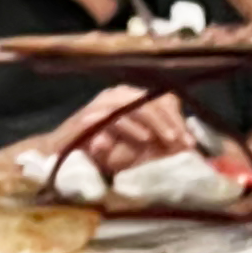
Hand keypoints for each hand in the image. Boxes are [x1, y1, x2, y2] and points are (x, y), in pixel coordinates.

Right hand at [52, 85, 192, 175]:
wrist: (61, 156)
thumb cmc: (102, 151)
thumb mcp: (137, 147)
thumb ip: (158, 141)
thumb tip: (188, 144)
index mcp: (131, 98)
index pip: (161, 100)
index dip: (177, 119)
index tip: (190, 141)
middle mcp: (117, 95)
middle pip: (151, 101)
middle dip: (171, 122)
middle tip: (183, 142)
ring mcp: (101, 104)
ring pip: (135, 106)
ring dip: (155, 123)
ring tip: (169, 139)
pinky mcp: (87, 117)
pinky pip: (112, 118)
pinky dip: (130, 128)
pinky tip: (144, 138)